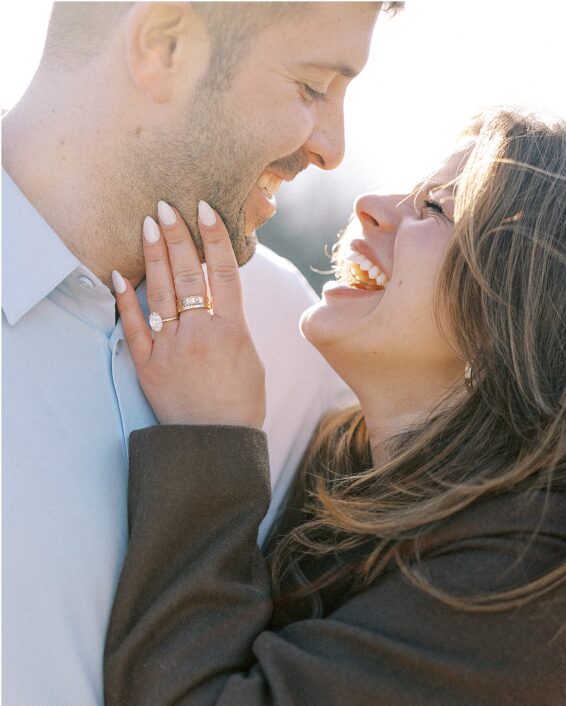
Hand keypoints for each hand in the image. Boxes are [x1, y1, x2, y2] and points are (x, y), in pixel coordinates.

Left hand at [112, 200, 264, 427]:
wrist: (215, 444)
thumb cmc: (241, 404)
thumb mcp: (251, 359)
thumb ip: (234, 325)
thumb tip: (220, 299)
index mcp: (232, 331)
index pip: (224, 273)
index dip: (215, 238)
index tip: (206, 208)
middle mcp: (200, 334)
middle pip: (189, 274)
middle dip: (177, 236)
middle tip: (166, 205)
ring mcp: (172, 348)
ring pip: (161, 292)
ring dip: (154, 256)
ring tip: (147, 224)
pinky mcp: (148, 365)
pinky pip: (135, 327)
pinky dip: (125, 301)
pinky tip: (119, 276)